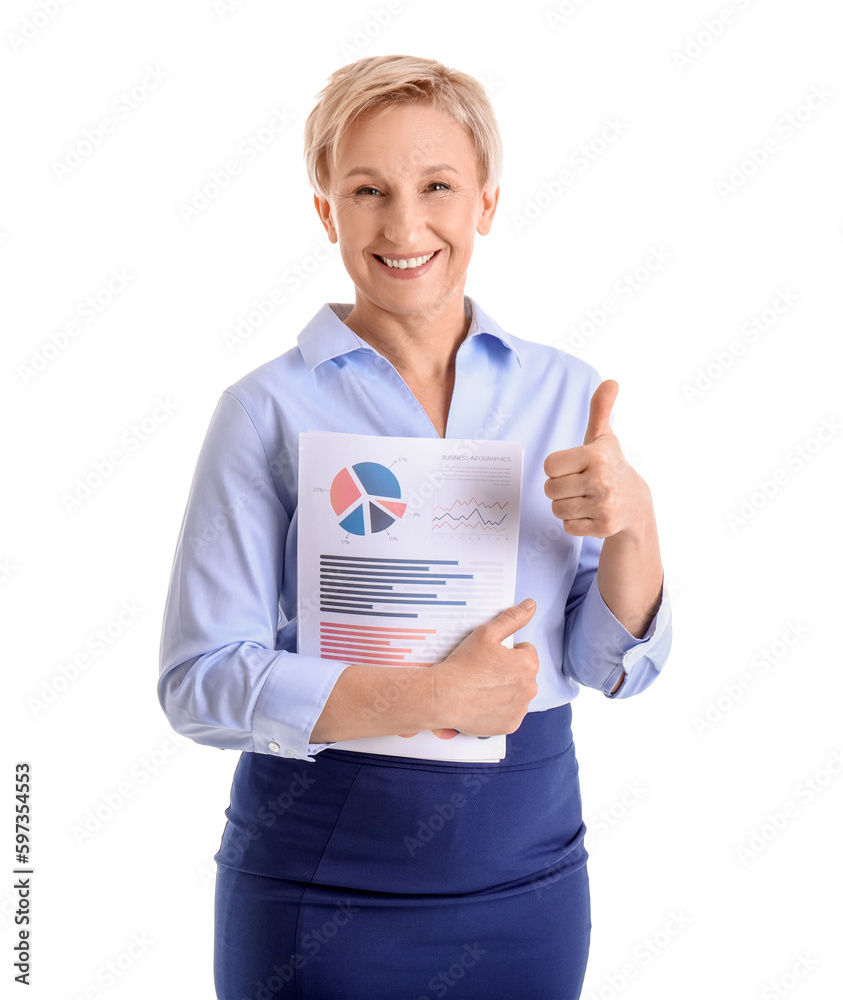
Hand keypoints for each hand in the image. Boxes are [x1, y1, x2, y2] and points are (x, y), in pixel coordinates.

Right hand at [416, 599, 538, 738]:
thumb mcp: (486, 633)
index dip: (507, 652)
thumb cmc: (464, 664)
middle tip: (484, 672)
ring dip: (506, 690)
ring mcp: (520, 710)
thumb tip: (531, 605)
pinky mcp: (509, 726)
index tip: (490, 656)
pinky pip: (509, 713)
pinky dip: (499, 709)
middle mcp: (530, 689)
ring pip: (517, 694)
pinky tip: (482, 703)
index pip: (526, 652)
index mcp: (528, 664)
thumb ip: (512, 618)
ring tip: (481, 688)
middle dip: (509, 672)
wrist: (443, 697)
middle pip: (523, 674)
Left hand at [543, 380, 653, 538]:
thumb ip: (600, 409)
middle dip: (560, 488)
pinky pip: (568, 527)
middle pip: (550, 489)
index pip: (549, 466)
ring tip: (585, 499)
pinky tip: (591, 513)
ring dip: (566, 506)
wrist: (636, 505)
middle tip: (579, 485)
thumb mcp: (603, 437)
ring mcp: (604, 506)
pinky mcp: (603, 527)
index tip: (574, 467)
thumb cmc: (610, 466)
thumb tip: (610, 381)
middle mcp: (602, 480)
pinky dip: (575, 522)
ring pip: (557, 509)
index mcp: (596, 455)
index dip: (557, 468)